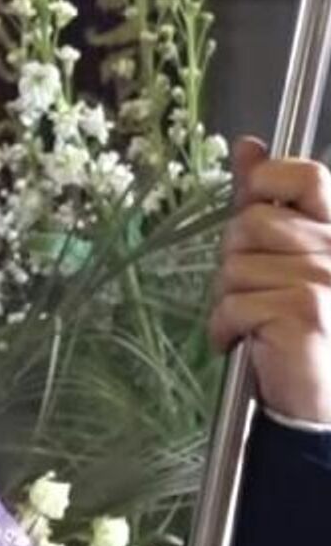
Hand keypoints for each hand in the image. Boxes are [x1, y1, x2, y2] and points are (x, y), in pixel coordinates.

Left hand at [210, 137, 330, 423]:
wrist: (319, 399)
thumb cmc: (299, 323)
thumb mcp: (286, 255)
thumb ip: (271, 199)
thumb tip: (250, 147)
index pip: (307, 176)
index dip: (266, 180)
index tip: (255, 201)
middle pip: (251, 223)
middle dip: (235, 259)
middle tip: (255, 289)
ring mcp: (326, 281)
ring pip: (234, 266)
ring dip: (229, 298)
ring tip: (253, 321)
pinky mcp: (304, 312)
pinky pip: (231, 304)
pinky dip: (225, 328)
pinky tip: (245, 343)